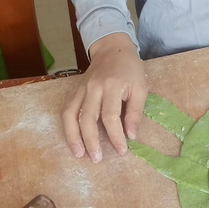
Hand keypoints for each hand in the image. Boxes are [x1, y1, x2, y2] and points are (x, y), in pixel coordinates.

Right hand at [62, 33, 146, 162]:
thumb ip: (136, 112)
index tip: (121, 151)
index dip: (115, 136)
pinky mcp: (75, 91)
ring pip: (71, 115)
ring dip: (73, 136)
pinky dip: (68, 126)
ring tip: (79, 153)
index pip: (111, 116)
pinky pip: (67, 110)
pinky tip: (73, 139)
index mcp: (112, 85)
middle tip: (97, 159)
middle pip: (87, 118)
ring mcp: (82, 89)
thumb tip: (131, 135)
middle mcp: (94, 88)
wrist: (112, 48)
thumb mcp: (140, 87)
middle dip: (91, 141)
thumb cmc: (130, 69)